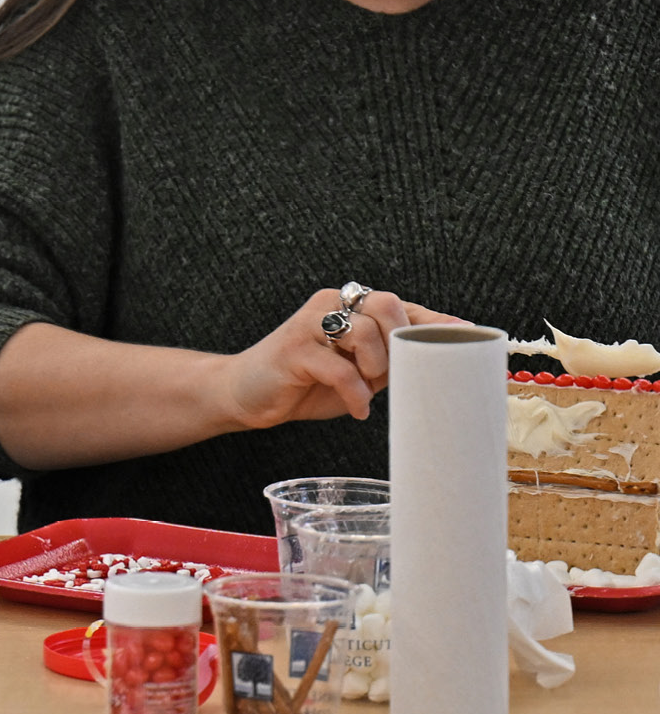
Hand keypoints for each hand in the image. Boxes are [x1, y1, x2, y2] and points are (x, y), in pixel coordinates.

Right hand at [212, 287, 465, 431]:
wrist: (245, 395)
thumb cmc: (305, 383)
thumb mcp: (357, 371)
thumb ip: (390, 360)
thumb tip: (442, 363)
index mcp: (348, 306)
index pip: (402, 305)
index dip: (435, 320)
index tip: (467, 334)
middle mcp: (330, 306)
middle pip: (387, 305)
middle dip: (401, 342)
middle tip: (390, 374)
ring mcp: (309, 324)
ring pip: (365, 334)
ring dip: (375, 369)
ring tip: (366, 390)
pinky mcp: (293, 349)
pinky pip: (340, 370)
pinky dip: (354, 394)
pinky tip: (355, 407)